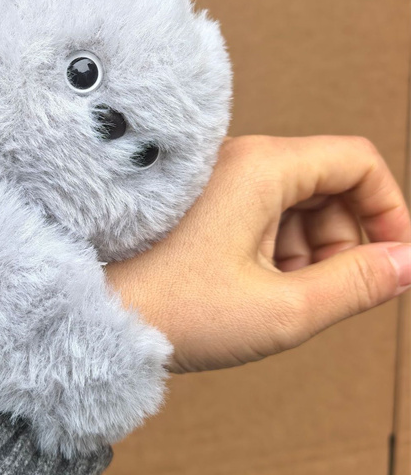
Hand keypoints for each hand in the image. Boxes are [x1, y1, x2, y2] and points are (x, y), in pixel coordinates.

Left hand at [106, 136, 410, 373]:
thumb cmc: (175, 310)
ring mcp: (213, 180)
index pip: (357, 161)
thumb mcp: (283, 309)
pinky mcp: (197, 203)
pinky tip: (252, 288)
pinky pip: (257, 214)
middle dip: (344, 239)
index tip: (394, 263)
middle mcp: (236, 160)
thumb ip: (359, 284)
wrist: (93, 314)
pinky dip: (272, 249)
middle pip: (326, 183)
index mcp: (261, 166)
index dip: (389, 210)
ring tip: (280, 297)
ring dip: (308, 250)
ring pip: (292, 202)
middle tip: (329, 294)